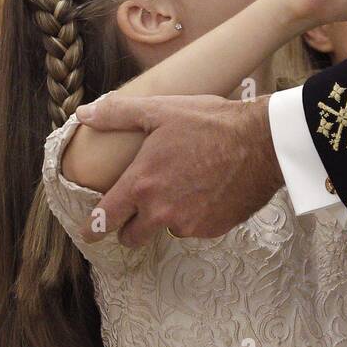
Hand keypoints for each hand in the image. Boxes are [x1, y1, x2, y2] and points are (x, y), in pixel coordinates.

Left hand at [75, 93, 281, 245]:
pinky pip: (195, 228)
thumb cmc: (211, 123)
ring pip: (166, 230)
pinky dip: (196, 216)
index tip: (89, 231)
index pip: (104, 219)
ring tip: (184, 188)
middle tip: (140, 208)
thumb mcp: (162, 110)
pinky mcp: (213, 229)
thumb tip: (84, 114)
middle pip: (132, 237)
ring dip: (168, 217)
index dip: (93, 227)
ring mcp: (188, 223)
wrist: (262, 142)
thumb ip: (118, 114)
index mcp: (142, 184)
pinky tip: (208, 191)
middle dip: (131, 226)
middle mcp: (161, 211)